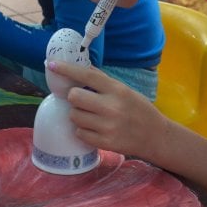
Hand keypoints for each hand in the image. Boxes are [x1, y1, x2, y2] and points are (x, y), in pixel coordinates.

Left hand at [46, 61, 167, 159]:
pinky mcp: (104, 142)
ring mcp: (107, 126)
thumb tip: (81, 69)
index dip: (67, 69)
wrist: (155, 136)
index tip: (52, 64)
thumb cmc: (138, 109)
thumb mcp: (125, 90)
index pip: (86, 75)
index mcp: (117, 90)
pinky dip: (83, 130)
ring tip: (91, 116)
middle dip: (74, 97)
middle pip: (74, 97)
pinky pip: (79, 133)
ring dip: (78, 114)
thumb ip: (103, 81)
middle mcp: (111, 107)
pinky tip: (94, 128)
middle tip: (83, 100)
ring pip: (74, 116)